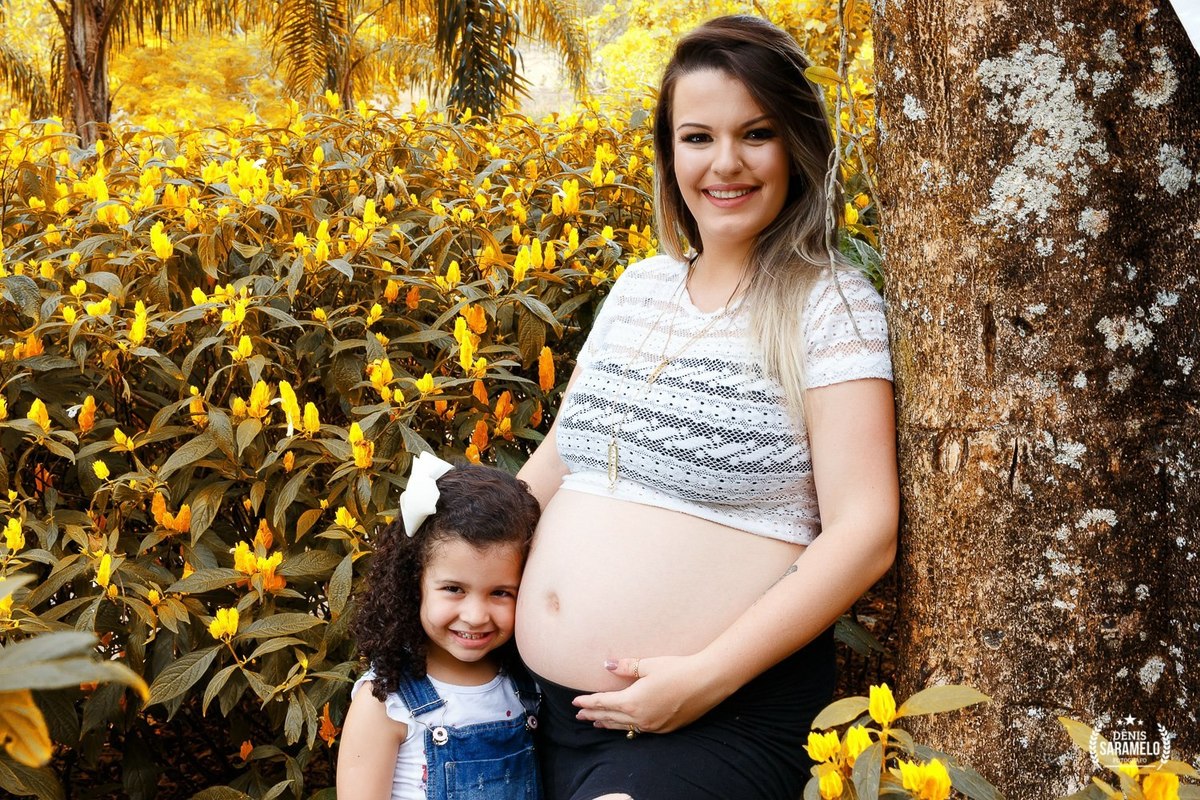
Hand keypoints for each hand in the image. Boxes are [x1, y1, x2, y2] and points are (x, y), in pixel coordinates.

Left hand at [571, 654, 728, 734]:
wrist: (707, 682)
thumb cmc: (677, 669)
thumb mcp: (648, 664)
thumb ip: (625, 666)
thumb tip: (606, 665)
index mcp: (632, 701)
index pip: (603, 703)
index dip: (588, 702)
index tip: (575, 702)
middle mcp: (640, 718)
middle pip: (610, 718)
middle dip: (594, 715)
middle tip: (580, 715)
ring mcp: (654, 725)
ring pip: (624, 727)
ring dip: (608, 724)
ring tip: (596, 724)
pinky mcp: (666, 728)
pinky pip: (640, 730)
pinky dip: (627, 727)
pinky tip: (626, 726)